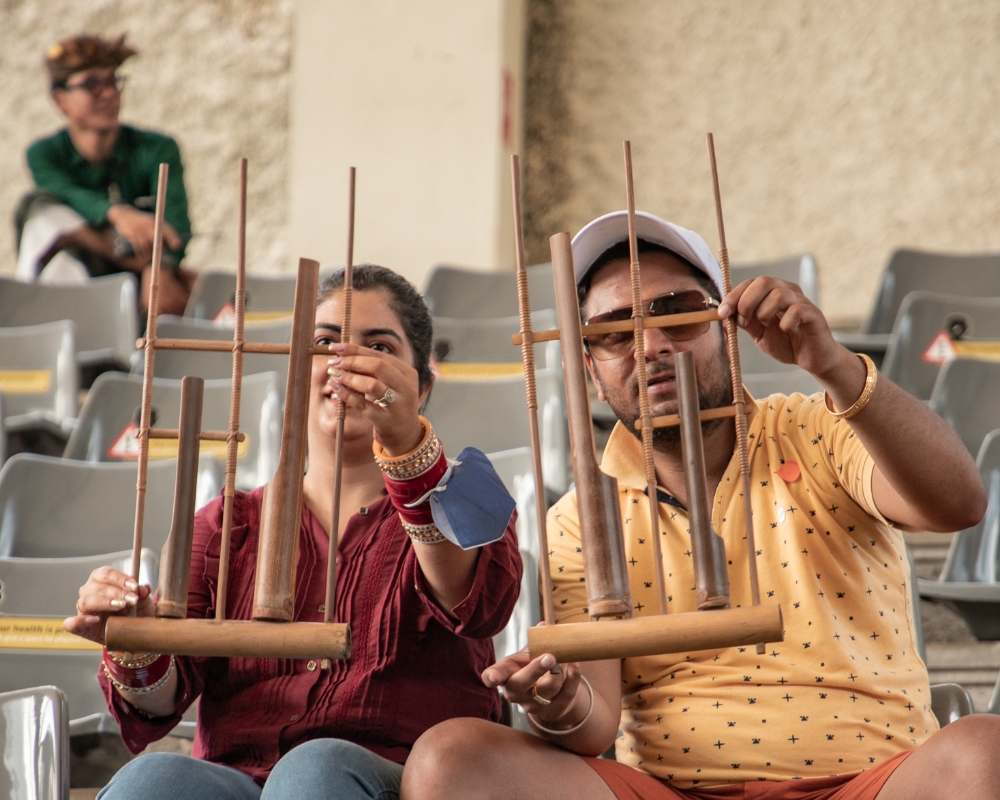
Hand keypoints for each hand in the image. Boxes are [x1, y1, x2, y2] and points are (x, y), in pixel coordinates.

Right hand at [63, 566, 154, 645]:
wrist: (132, 632)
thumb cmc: (135, 611)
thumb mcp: (142, 602)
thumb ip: (143, 594)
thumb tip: (144, 589)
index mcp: (103, 579)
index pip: (106, 573)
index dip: (120, 578)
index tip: (134, 585)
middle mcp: (90, 590)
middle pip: (97, 587)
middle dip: (117, 592)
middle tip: (132, 599)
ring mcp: (84, 609)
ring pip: (86, 601)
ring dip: (104, 603)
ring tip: (120, 607)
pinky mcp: (80, 627)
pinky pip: (71, 623)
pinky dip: (80, 621)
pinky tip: (95, 620)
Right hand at [107, 205, 181, 261]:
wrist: (124, 215)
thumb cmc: (143, 222)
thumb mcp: (152, 222)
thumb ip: (163, 232)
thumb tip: (177, 245)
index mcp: (156, 221)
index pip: (167, 230)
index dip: (173, 238)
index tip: (177, 245)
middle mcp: (149, 224)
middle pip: (158, 240)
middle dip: (160, 249)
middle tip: (159, 253)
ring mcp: (140, 229)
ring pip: (148, 246)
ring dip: (149, 253)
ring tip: (148, 254)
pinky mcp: (132, 234)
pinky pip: (138, 247)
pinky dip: (141, 253)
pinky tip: (141, 254)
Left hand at [326, 341, 424, 454]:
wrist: (405, 435)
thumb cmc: (392, 404)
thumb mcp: (390, 384)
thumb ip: (373, 370)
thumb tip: (343, 355)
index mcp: (407, 373)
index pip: (379, 355)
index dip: (355, 350)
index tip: (336, 347)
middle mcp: (406, 388)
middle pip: (378, 366)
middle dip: (352, 362)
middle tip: (334, 363)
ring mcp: (397, 405)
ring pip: (371, 385)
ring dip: (349, 378)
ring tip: (335, 375)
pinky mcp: (386, 421)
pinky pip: (362, 405)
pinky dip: (346, 395)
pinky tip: (336, 389)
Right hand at [483, 645, 583, 727]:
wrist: (549, 695)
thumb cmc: (533, 669)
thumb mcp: (529, 655)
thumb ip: (535, 642)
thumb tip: (544, 626)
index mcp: (506, 675)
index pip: (492, 677)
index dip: (492, 677)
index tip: (493, 678)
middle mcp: (516, 693)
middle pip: (521, 684)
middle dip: (535, 670)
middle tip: (549, 657)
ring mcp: (534, 705)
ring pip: (548, 688)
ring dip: (559, 671)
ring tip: (564, 658)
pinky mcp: (553, 711)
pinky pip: (566, 693)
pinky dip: (572, 677)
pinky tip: (574, 665)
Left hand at [718, 277, 841, 378]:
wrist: (811, 359)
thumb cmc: (787, 342)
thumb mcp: (758, 333)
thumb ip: (743, 322)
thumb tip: (722, 315)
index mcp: (773, 293)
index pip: (751, 283)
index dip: (734, 295)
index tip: (722, 312)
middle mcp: (788, 292)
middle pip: (764, 281)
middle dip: (746, 301)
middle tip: (743, 321)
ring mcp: (802, 302)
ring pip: (778, 294)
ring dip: (764, 312)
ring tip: (767, 325)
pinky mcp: (814, 314)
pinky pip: (796, 310)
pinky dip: (785, 322)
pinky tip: (786, 330)